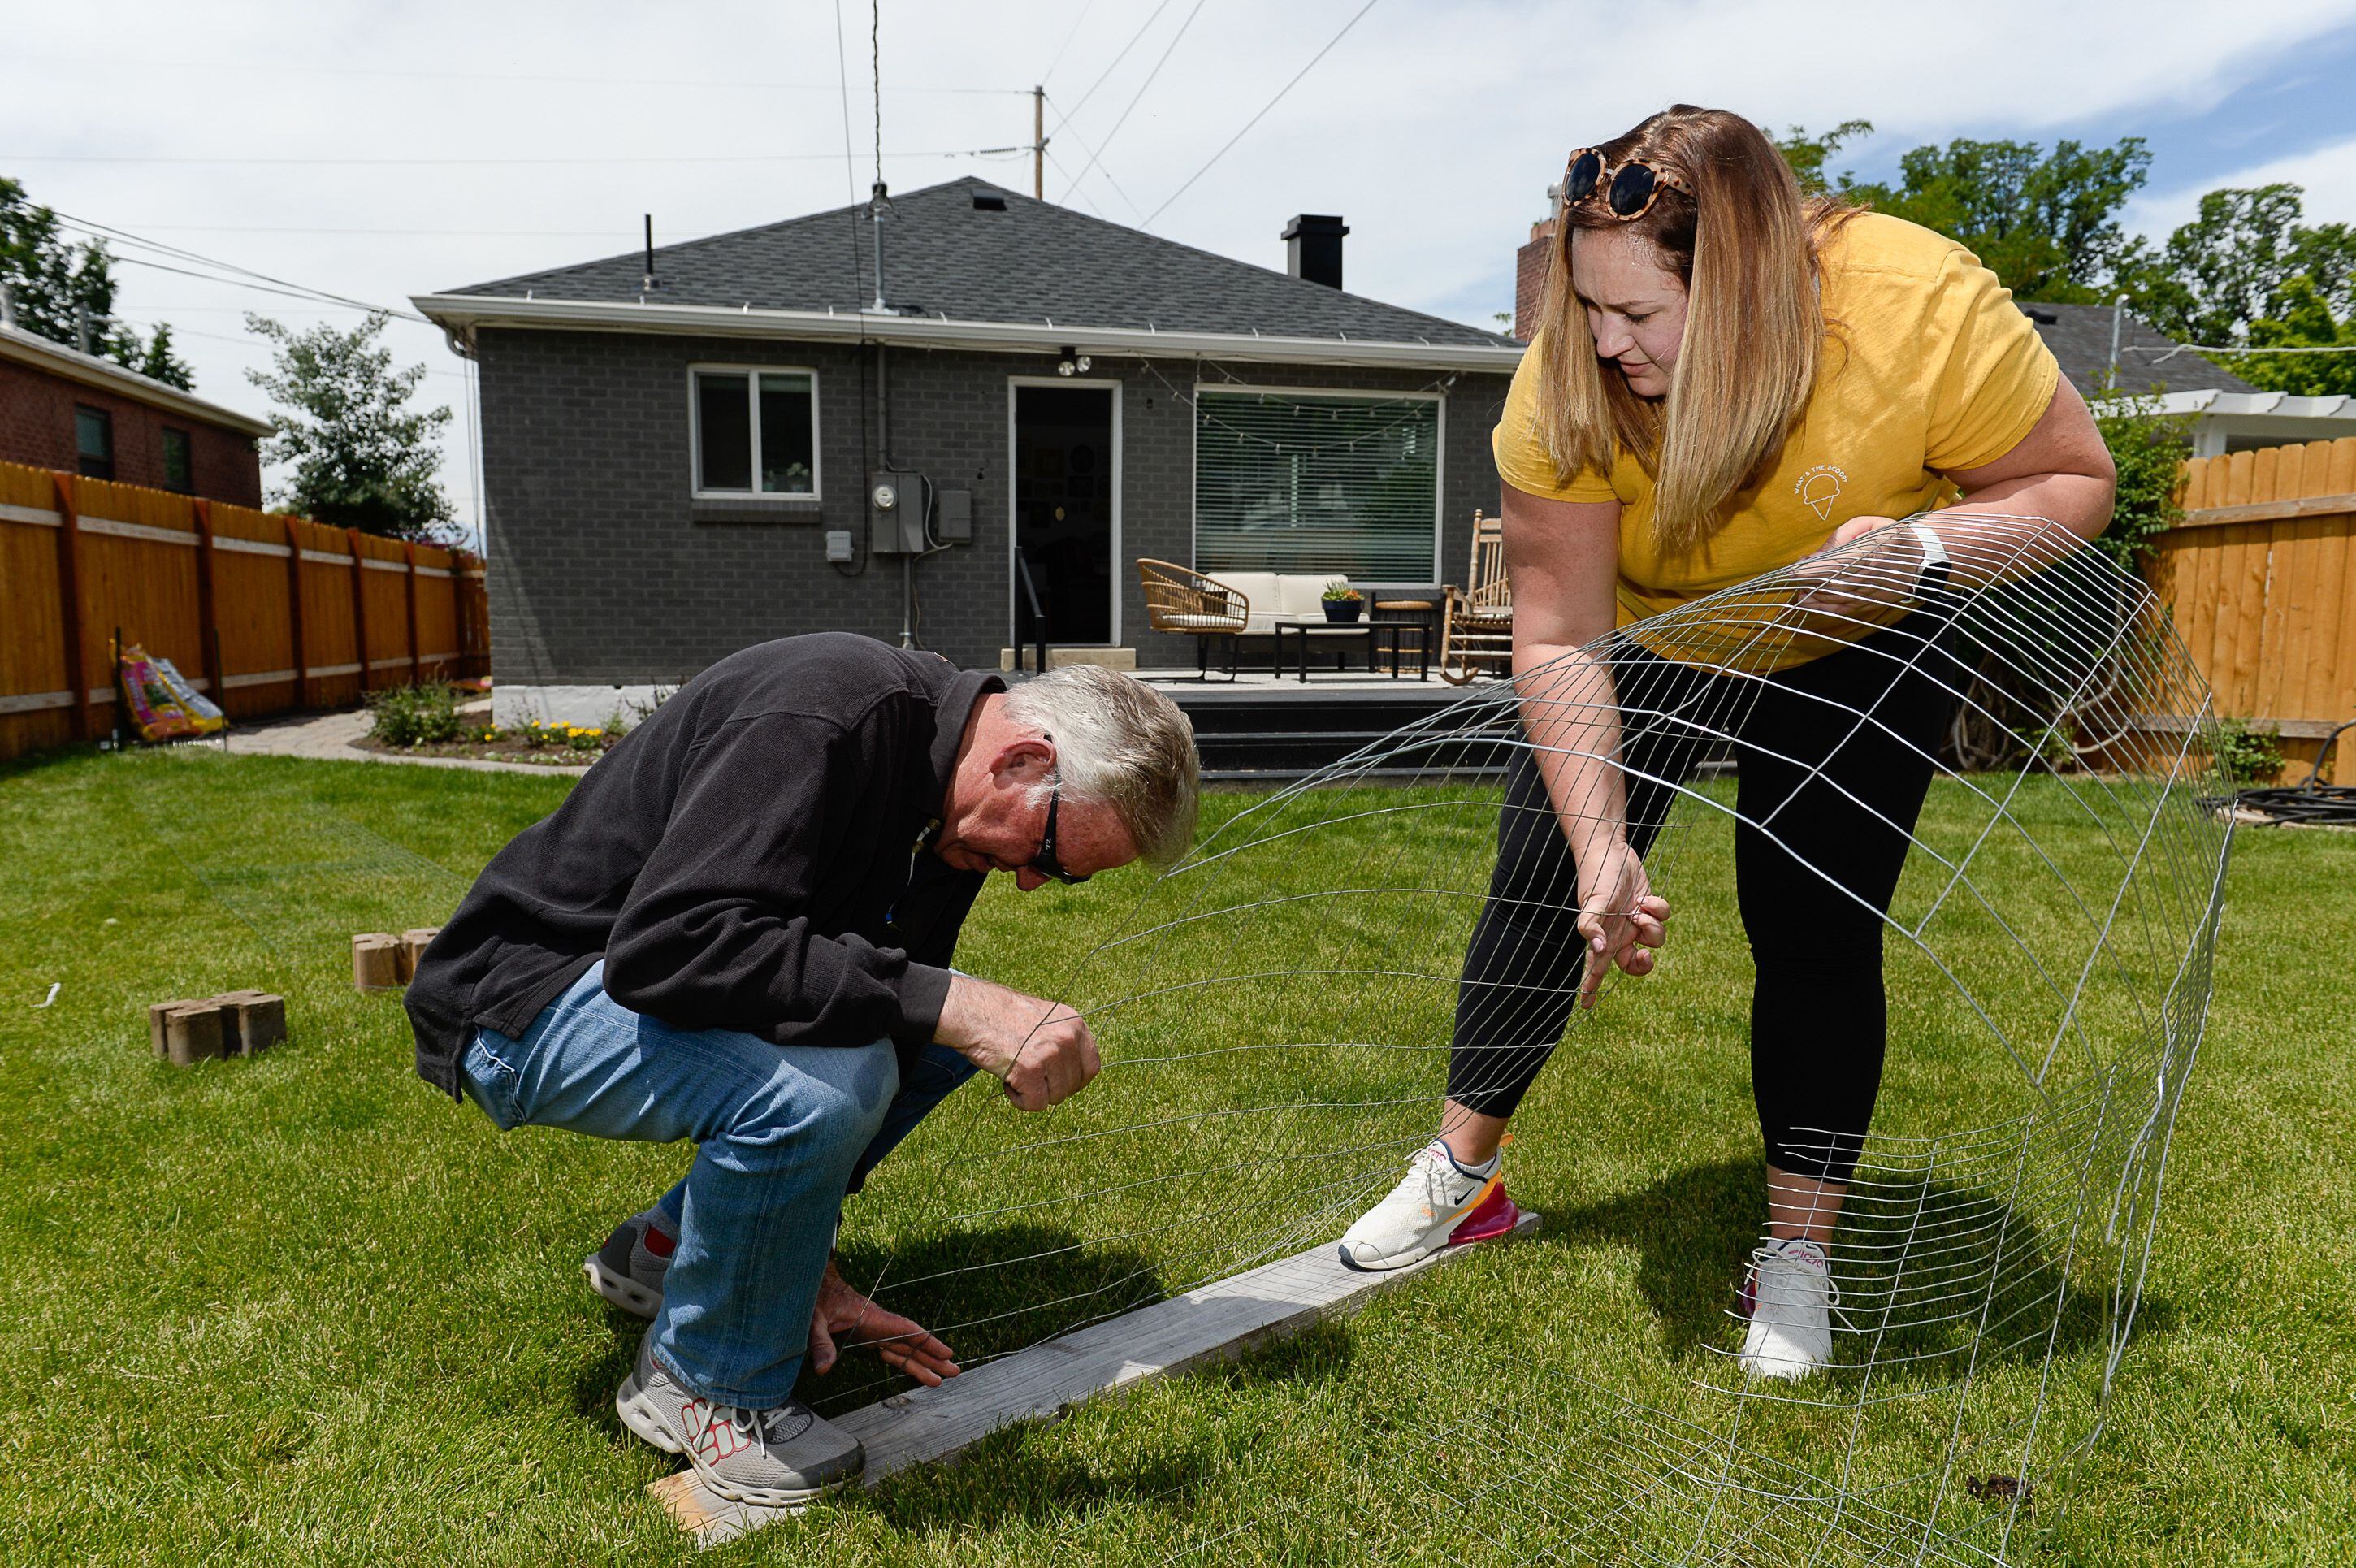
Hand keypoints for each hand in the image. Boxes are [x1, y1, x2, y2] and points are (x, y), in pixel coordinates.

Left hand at [808, 1259, 960, 1386]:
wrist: (814, 1285)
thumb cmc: (816, 1298)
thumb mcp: (814, 1320)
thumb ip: (821, 1342)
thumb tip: (824, 1368)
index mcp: (872, 1318)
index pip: (906, 1330)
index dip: (927, 1342)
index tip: (947, 1352)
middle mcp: (879, 1326)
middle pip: (911, 1343)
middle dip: (932, 1357)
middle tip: (954, 1371)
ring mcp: (874, 1331)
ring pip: (903, 1350)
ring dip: (921, 1363)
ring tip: (940, 1379)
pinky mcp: (866, 1336)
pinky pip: (889, 1350)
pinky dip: (902, 1361)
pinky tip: (915, 1369)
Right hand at [934, 973, 1102, 1110]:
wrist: (973, 1012)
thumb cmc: (1003, 1017)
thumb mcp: (1046, 1019)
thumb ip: (1063, 1040)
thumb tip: (1073, 1073)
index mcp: (1074, 1023)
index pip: (1092, 1066)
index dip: (1076, 1081)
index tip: (1059, 1083)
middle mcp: (1067, 1037)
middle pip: (1072, 1085)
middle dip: (1051, 1088)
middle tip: (1029, 1076)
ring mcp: (1050, 1054)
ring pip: (1055, 1097)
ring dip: (1034, 1093)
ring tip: (1015, 1074)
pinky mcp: (1030, 1071)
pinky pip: (1036, 1104)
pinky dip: (1020, 1101)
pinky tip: (1007, 1083)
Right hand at [1573, 838, 1669, 1008]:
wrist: (1610, 850)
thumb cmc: (1597, 875)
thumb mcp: (1593, 901)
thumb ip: (1591, 926)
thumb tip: (1598, 950)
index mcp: (1603, 938)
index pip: (1595, 968)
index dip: (1591, 989)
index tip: (1586, 1007)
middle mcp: (1618, 934)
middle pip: (1635, 963)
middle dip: (1643, 963)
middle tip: (1645, 954)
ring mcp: (1634, 921)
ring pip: (1654, 940)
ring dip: (1652, 927)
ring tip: (1640, 910)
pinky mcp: (1647, 907)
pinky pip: (1662, 919)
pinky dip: (1659, 910)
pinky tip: (1646, 899)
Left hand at [1789, 515, 1925, 622]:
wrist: (1922, 558)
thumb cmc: (1892, 536)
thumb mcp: (1870, 524)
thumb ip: (1841, 536)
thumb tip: (1816, 555)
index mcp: (1872, 552)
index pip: (1835, 565)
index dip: (1812, 570)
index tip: (1794, 570)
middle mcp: (1871, 575)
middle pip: (1831, 584)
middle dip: (1808, 582)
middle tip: (1795, 575)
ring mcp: (1871, 592)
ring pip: (1834, 599)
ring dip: (1812, 595)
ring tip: (1800, 586)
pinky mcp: (1870, 604)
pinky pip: (1842, 609)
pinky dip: (1823, 607)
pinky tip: (1809, 601)